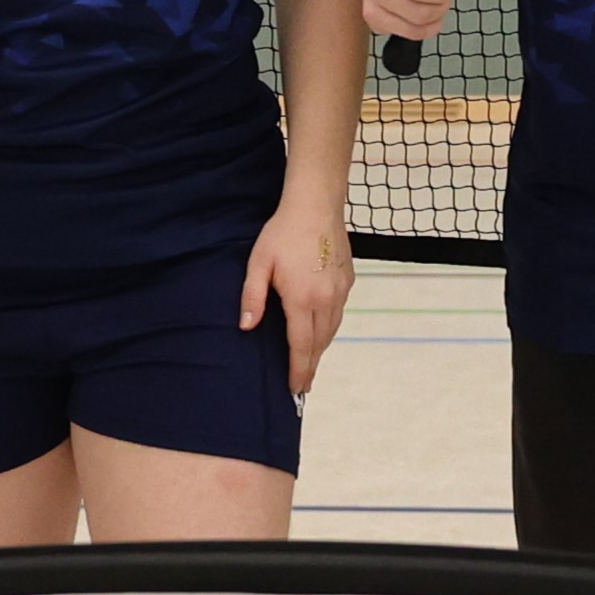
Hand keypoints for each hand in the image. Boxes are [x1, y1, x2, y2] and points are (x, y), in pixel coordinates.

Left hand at [240, 204, 355, 393]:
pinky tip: (320, 329)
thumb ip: (253, 297)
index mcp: (302, 299)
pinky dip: (329, 327)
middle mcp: (326, 300)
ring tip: (310, 362)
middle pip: (320, 343)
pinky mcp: (348, 280)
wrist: (316, 205)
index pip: (301, 346)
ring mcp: (340, 291)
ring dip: (321, 348)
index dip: (299, 370)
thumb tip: (247, 327)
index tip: (296, 389)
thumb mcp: (259, 263)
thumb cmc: (283, 232)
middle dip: (311, 365)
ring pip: (332, 329)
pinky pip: (338, 313)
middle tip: (303, 384)